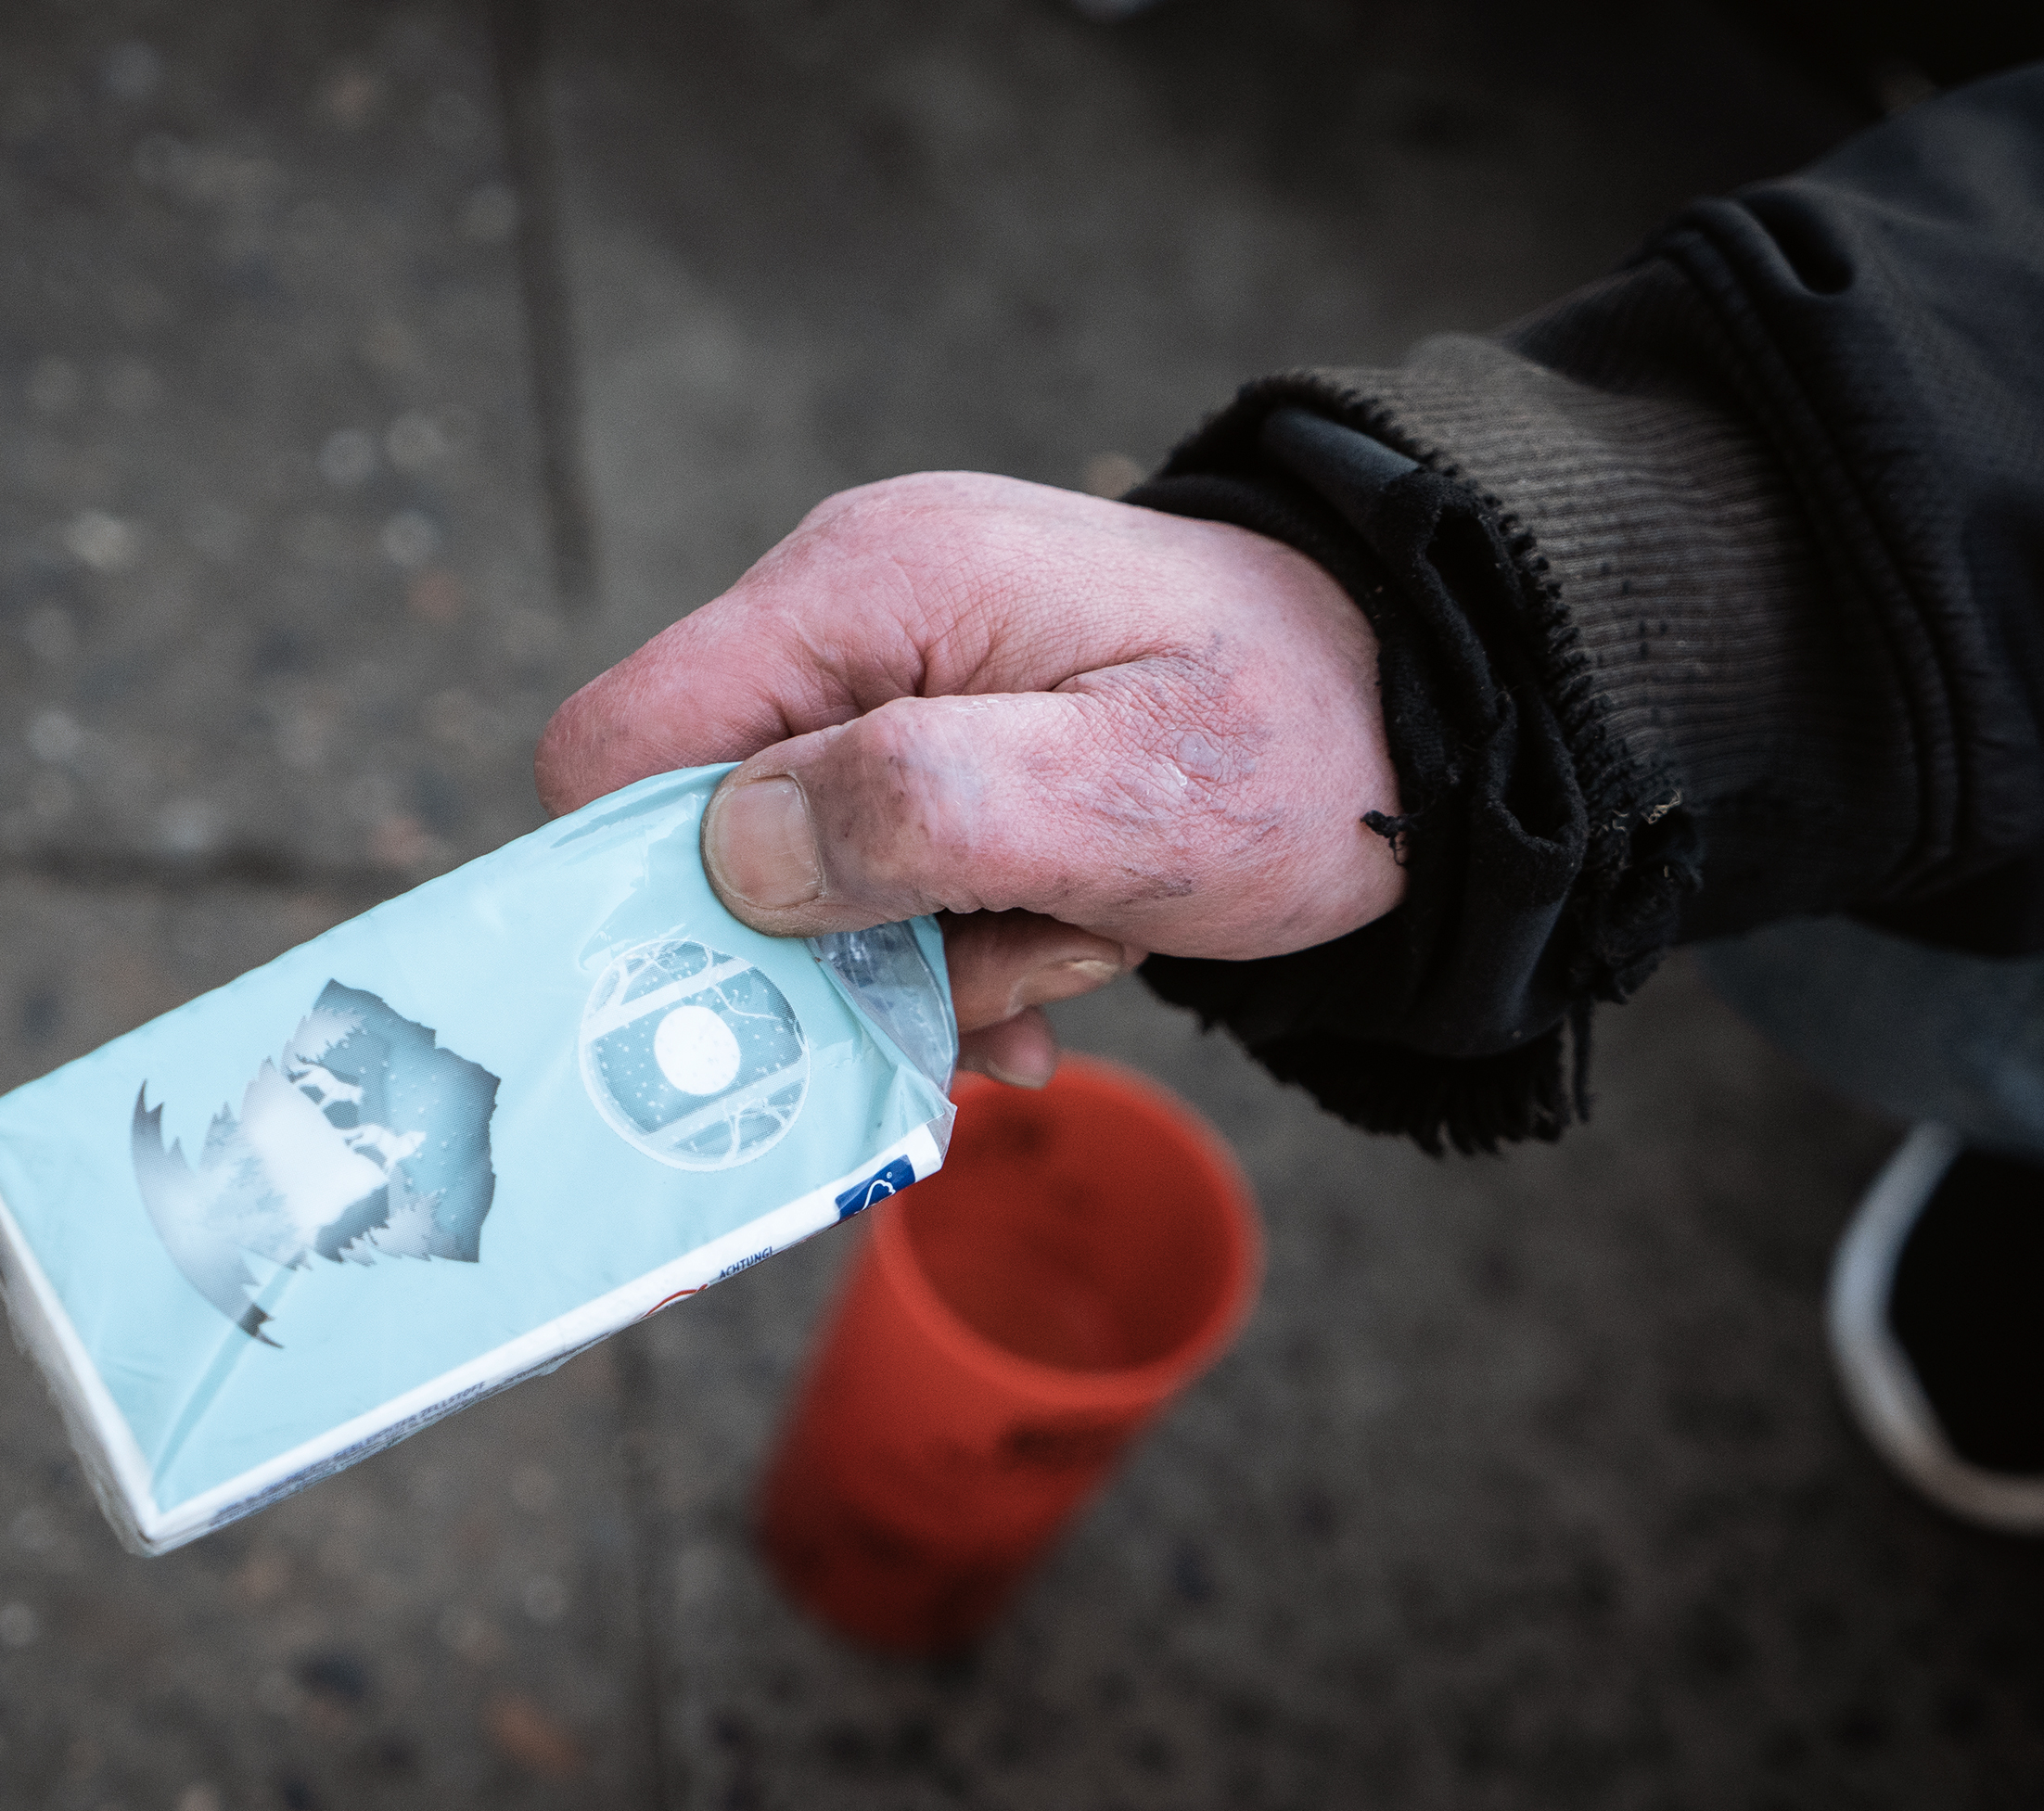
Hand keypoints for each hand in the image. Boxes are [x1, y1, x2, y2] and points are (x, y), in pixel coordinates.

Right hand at [535, 472, 1403, 1086]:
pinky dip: (950, 949)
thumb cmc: (1299, 748)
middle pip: (705, 831)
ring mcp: (890, 672)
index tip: (777, 988)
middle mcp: (847, 613)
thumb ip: (921, 811)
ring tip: (1068, 952)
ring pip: (795, 878)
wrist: (1426, 718)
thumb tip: (730, 854)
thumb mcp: (1125, 799)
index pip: (617, 743)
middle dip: (833, 949)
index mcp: (860, 589)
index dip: (654, 887)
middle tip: (995, 984)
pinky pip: (874, 870)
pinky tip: (1055, 963)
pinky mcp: (936, 732)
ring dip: (920, 962)